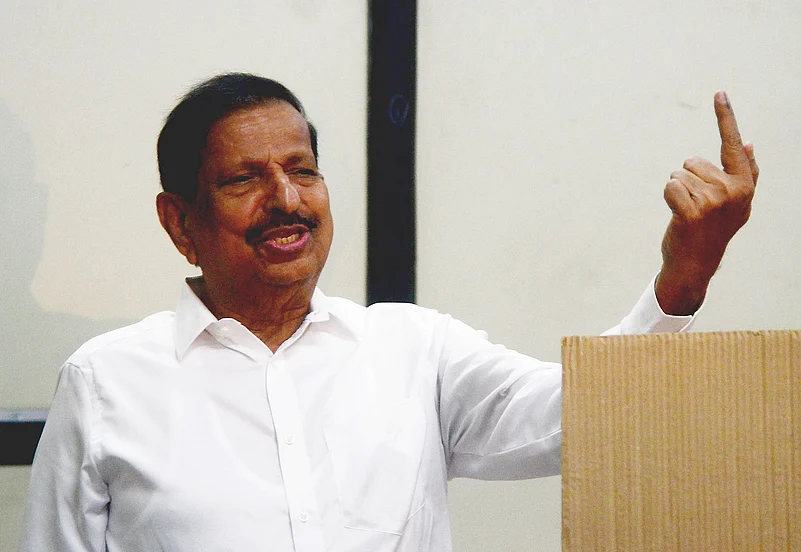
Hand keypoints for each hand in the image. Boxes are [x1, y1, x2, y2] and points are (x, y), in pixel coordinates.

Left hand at [655, 91, 757, 314]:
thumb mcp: (736, 203)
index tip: (719, 92)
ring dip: (677, 191)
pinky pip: (669, 187)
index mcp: (745, 185)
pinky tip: (677, 216)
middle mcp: (733, 191)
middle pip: (692, 162)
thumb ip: (745, 173)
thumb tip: (750, 143)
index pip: (733, 144)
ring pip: (678, 175)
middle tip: (696, 206)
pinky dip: (668, 198)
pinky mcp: (691, 213)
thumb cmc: (712, 230)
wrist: (696, 263)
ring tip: (688, 212)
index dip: (726, 117)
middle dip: (688, 179)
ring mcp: (713, 202)